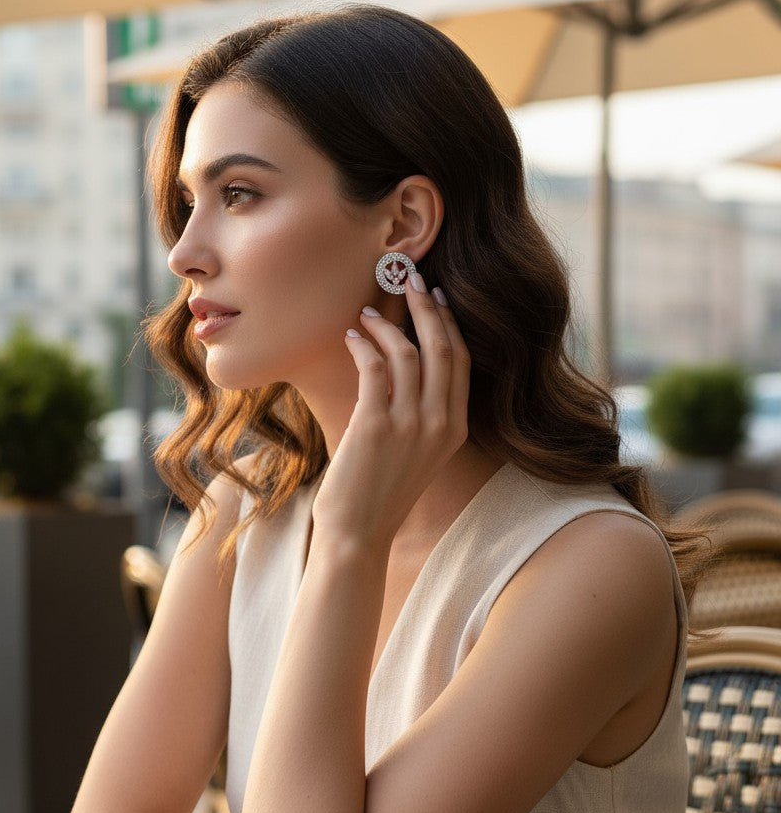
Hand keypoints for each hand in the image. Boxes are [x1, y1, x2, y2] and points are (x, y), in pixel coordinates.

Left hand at [314, 280, 470, 547]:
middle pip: (443, 347)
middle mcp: (440, 423)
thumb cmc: (378, 494)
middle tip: (409, 278)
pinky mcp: (376, 426)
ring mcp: (411, 424)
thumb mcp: (414, 454)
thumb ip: (419, 415)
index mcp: (454, 429)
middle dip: (426, 306)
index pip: (460, 361)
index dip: (448, 323)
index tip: (434, 296)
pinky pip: (375, 368)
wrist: (357, 534)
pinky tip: (353, 337)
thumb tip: (402, 368)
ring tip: (367, 313)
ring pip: (409, 352)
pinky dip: (364, 345)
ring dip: (387, 324)